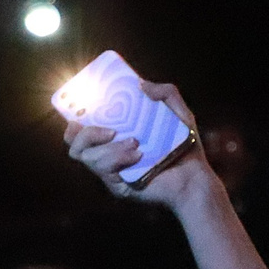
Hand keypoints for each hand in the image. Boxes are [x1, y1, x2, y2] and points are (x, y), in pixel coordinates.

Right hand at [62, 80, 214, 211]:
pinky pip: (104, 170)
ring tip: (135, 144)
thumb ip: (166, 93)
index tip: (79, 112)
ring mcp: (111, 171)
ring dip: (109, 148)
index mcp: (114, 135)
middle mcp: (107, 153)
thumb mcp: (180, 114)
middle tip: (112, 130)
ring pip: (87, 157)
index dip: (72, 121)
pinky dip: (118, 159)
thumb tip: (141, 83)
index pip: (79, 130)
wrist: (196, 177)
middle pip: (74, 145)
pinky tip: (138, 157)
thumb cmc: (185, 146)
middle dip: (86, 134)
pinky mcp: (117, 185)